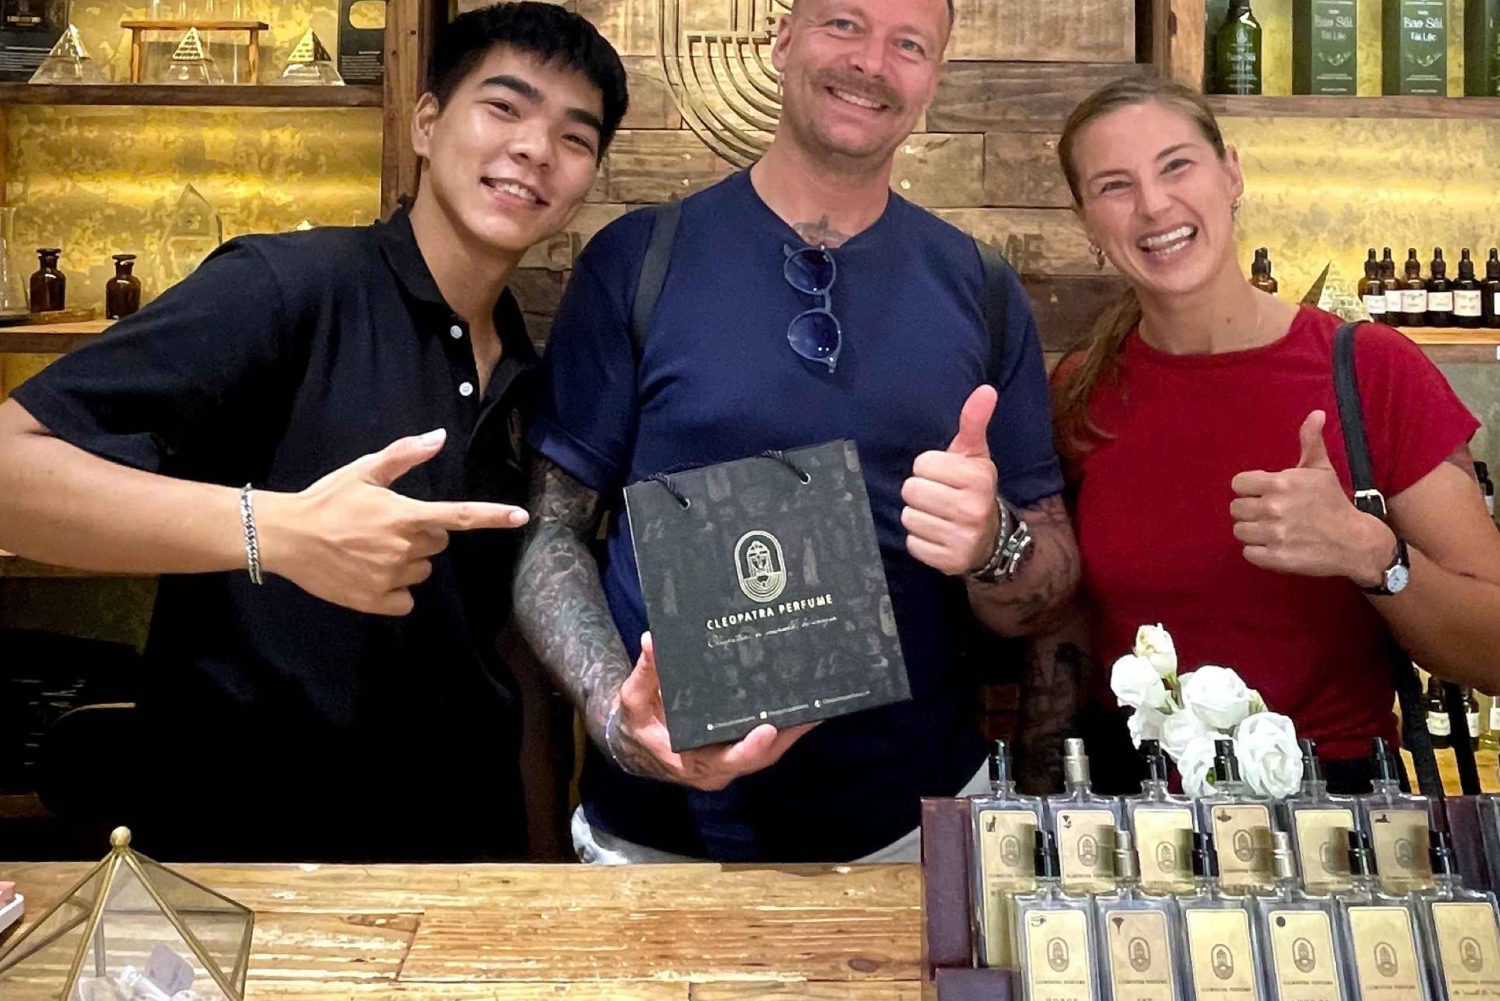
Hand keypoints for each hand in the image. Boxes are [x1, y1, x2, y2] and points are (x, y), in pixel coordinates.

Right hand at [257, 428, 528, 615]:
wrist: (285, 538)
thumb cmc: (327, 500)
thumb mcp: (363, 471)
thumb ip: (404, 455)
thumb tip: (439, 436)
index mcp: (405, 515)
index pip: (459, 516)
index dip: (493, 516)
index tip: (522, 516)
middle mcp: (404, 548)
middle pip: (437, 544)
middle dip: (420, 535)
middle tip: (385, 527)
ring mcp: (392, 577)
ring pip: (422, 571)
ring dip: (406, 562)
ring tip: (371, 550)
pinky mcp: (377, 601)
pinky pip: (405, 599)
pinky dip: (393, 591)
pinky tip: (369, 575)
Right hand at [607, 632, 816, 790]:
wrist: (635, 740)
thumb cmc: (636, 721)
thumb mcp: (634, 698)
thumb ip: (646, 673)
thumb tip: (652, 640)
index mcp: (690, 762)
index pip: (725, 760)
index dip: (749, 748)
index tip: (767, 728)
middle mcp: (716, 768)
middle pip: (757, 757)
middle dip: (786, 736)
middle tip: (811, 709)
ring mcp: (729, 760)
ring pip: (767, 752)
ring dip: (792, 731)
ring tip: (819, 704)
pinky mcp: (736, 749)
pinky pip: (765, 743)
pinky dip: (785, 727)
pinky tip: (804, 705)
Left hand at [901, 385, 1001, 574]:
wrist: (991, 539)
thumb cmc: (974, 489)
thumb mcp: (975, 455)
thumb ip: (974, 422)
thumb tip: (985, 389)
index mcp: (979, 477)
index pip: (922, 464)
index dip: (929, 468)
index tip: (945, 476)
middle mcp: (973, 508)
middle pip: (911, 490)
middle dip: (921, 491)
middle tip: (939, 496)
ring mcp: (962, 538)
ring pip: (909, 517)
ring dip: (918, 515)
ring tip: (938, 516)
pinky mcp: (948, 561)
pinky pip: (912, 543)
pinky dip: (920, 540)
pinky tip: (937, 535)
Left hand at [1230, 411, 1394, 583]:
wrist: (1355, 542)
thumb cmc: (1333, 503)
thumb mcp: (1321, 470)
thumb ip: (1311, 441)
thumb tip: (1316, 413)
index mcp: (1281, 483)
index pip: (1238, 484)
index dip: (1250, 489)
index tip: (1264, 493)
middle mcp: (1274, 508)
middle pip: (1235, 508)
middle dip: (1250, 510)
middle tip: (1270, 513)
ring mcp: (1275, 534)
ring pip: (1239, 530)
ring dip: (1253, 531)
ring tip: (1273, 529)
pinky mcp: (1276, 558)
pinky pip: (1248, 553)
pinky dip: (1258, 551)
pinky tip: (1275, 545)